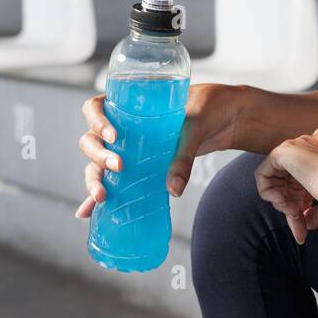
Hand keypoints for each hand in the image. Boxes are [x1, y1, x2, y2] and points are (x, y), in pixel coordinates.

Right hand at [75, 83, 242, 218]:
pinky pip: (114, 180)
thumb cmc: (208, 108)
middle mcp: (122, 126)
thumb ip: (184, 155)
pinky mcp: (139, 167)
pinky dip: (98, 195)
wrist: (227, 117)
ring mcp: (128, 148)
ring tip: (100, 197)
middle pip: (92, 140)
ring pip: (98, 162)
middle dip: (98, 156)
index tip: (114, 136)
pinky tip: (90, 212)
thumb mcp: (195, 125)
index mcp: (128, 105)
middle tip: (119, 166)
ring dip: (94, 179)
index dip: (97, 121)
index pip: (95, 108)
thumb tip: (173, 189)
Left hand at [254, 126, 317, 243]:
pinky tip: (283, 203)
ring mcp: (298, 147)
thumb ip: (316, 213)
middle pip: (290, 181)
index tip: (306, 221)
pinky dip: (268, 193)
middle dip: (292, 206)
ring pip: (277, 178)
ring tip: (294, 213)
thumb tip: (305, 221)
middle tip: (300, 223)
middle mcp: (312, 147)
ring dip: (282, 202)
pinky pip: (263, 174)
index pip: (306, 178)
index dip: (303, 203)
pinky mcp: (284, 152)